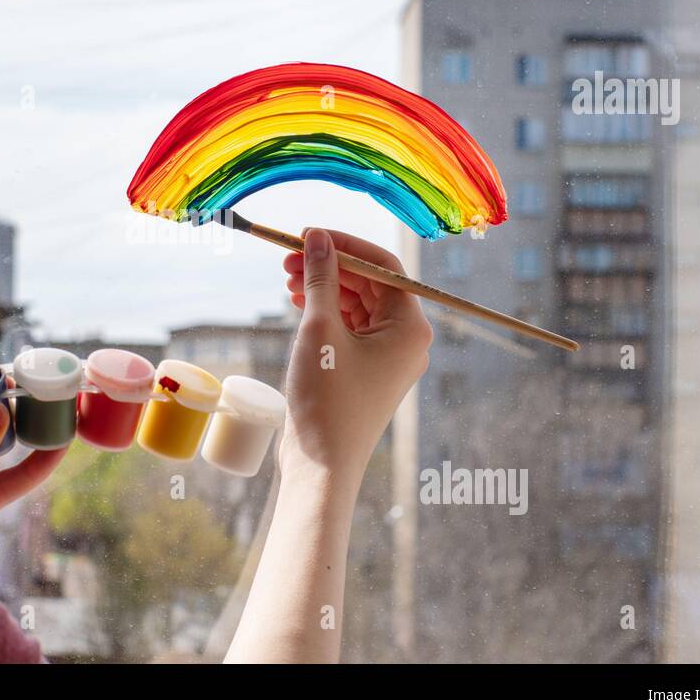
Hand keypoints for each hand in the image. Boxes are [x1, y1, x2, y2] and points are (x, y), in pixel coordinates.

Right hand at [280, 228, 432, 491]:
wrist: (322, 465)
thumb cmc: (326, 399)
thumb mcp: (319, 329)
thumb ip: (320, 278)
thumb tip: (318, 238)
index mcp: (410, 327)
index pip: (383, 267)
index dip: (344, 245)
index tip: (308, 235)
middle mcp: (407, 340)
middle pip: (371, 284)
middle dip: (330, 267)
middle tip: (289, 258)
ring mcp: (388, 357)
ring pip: (358, 305)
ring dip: (325, 288)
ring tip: (289, 279)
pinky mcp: (367, 371)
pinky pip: (351, 328)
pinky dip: (326, 312)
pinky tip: (299, 303)